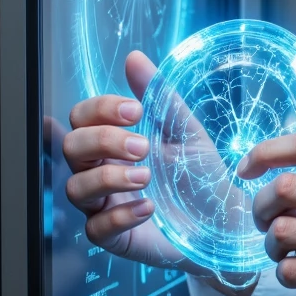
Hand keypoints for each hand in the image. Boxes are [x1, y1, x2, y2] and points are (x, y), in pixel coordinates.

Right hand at [63, 50, 254, 295]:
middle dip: (104, 141)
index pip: (81, 117)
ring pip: (76, 188)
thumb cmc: (199, 174)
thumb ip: (158, 96)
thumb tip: (134, 58)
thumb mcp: (184, 130)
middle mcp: (101, 170)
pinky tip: (149, 207)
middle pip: (71, 148)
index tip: (135, 111)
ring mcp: (104, 205)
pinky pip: (96, 229)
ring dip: (109, 178)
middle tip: (143, 146)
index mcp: (113, 142)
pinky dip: (120, 215)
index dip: (100, 110)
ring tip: (146, 177)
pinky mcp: (115, 237)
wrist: (224, 219)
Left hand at [238, 134, 295, 295]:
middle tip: (267, 220)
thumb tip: (288, 184)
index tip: (248, 166)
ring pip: (279, 231)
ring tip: (287, 251)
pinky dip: (286, 273)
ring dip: (272, 244)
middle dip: (262, 206)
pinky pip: (288, 270)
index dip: (267, 151)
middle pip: (282, 187)